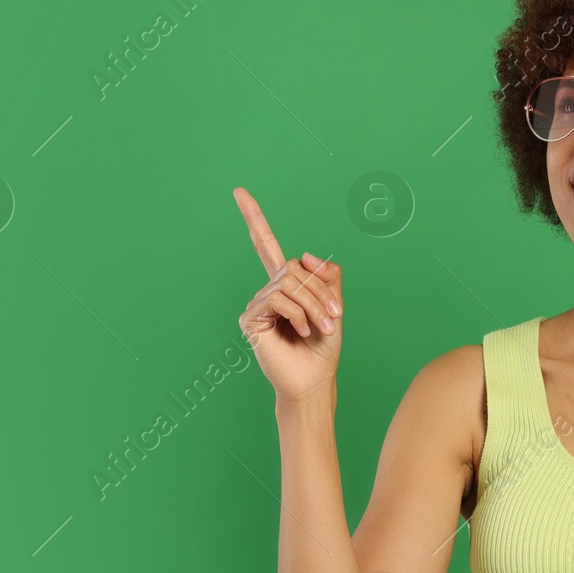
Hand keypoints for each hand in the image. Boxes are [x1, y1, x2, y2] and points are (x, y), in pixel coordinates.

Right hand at [233, 186, 343, 403]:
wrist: (314, 380)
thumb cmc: (322, 347)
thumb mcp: (334, 305)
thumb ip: (326, 275)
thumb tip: (306, 254)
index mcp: (286, 284)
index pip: (267, 246)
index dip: (254, 219)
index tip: (239, 192)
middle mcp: (267, 290)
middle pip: (294, 268)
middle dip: (320, 291)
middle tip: (335, 317)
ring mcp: (257, 303)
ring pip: (288, 282)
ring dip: (313, 304)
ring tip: (322, 328)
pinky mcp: (250, 318)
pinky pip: (277, 298)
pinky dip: (296, 313)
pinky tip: (299, 331)